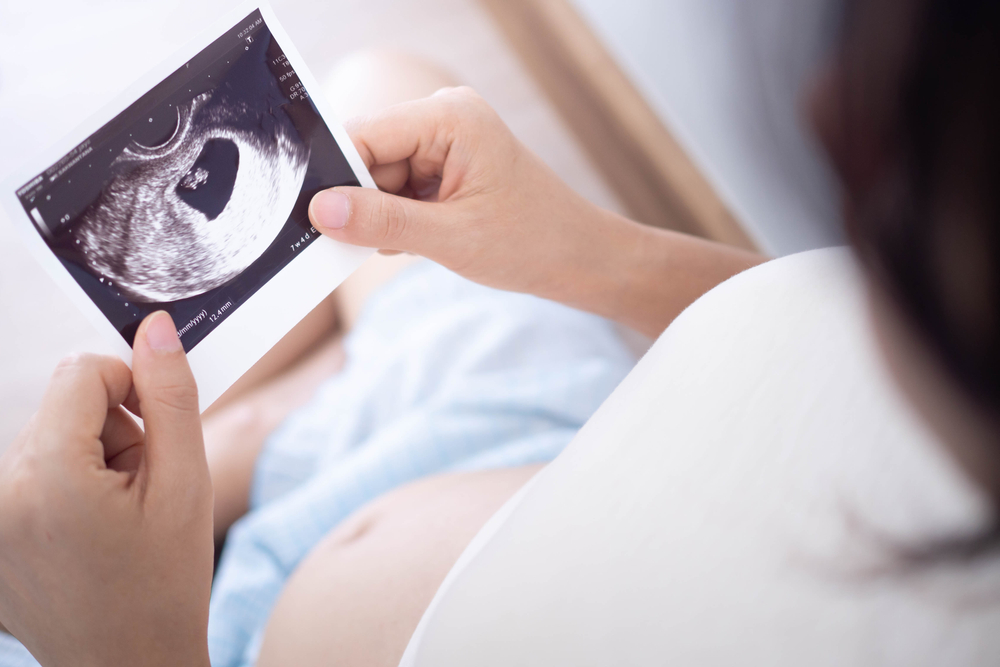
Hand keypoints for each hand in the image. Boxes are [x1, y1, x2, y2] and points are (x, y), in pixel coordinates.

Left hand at [0, 312, 212, 666]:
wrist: (130, 662)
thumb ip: (171, 396)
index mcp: (49, 476)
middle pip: (63, 404)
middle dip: (113, 430)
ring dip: (91, 459)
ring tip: (118, 514)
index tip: (156, 437)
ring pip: (49, 435)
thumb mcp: (187, 482)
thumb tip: (156, 328)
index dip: (132, 389)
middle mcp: (1, 490)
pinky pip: (30, 470)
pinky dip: (66, 484)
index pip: (82, 370)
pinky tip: (91, 530)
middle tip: (141, 488)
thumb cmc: (164, 580)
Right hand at [310, 87, 617, 302]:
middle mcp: (443, 119)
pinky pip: (397, 188)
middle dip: (364, 202)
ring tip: (423, 242)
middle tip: (381, 242)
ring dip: (385, 216)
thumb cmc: (531, 241)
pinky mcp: (444, 165)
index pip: (364, 135)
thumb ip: (382, 222)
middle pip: (367, 156)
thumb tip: (321, 211)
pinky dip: (399, 218)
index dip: (335, 177)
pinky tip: (426, 238)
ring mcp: (443, 141)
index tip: (313, 219)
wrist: (577, 257)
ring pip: (378, 177)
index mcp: (450, 118)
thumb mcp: (451, 238)